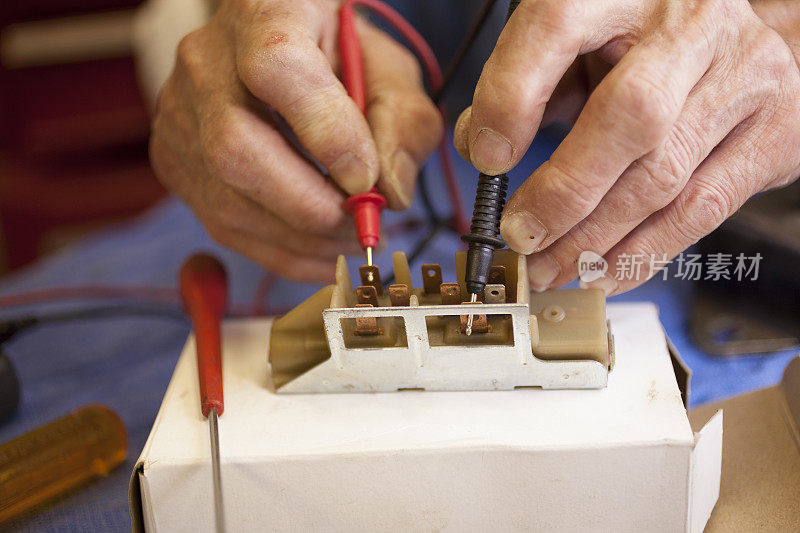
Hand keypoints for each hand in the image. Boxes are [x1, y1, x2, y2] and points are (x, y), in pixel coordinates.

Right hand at [150, 0, 440, 281]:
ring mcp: (178, 115)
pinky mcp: (174, 162)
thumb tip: (390, 194)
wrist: (275, 48)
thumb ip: (403, 123)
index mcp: (264, 14)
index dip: (325, 132)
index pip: (276, 67)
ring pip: (226, 201)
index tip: (364, 176)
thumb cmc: (337, 56)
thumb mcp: (388, 71)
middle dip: (309, 207)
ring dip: (302, 241)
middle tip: (362, 226)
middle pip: (235, 148)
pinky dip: (282, 253)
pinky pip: (223, 227)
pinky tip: (321, 253)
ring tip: (350, 241)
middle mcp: (205, 62)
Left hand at [455, 0, 799, 293]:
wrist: (760, 35)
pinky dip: (641, 253)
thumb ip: (528, 82)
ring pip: (662, 175)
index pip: (557, 26)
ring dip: (594, 238)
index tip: (490, 157)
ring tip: (549, 267)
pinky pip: (700, 209)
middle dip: (564, 191)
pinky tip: (600, 271)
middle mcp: (691, 27)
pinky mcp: (770, 135)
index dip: (514, 95)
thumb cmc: (650, 41)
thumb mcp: (583, 41)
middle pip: (628, 116)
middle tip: (520, 235)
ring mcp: (741, 78)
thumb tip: (481, 145)